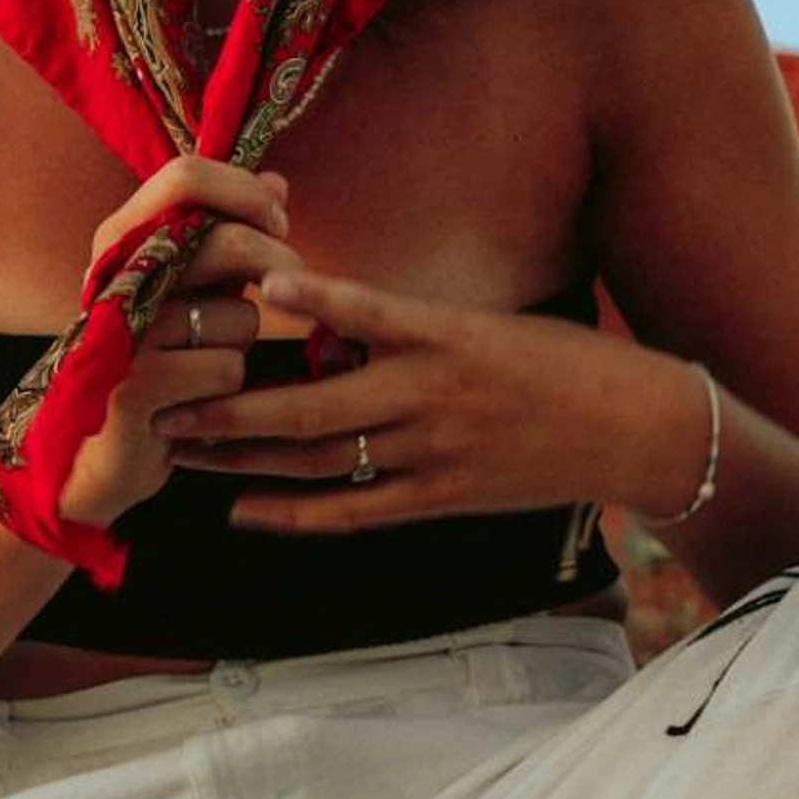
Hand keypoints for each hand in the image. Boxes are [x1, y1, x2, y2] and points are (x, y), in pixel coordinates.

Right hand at [58, 158, 301, 527]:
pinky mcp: (135, 387)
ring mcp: (121, 331)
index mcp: (121, 237)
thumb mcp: (191, 282)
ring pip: (239, 317)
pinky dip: (227, 386)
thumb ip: (230, 230)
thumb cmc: (158, 353)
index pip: (186, 177)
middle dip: (278, 262)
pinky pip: (226, 369)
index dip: (245, 192)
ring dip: (242, 343)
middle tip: (288, 286)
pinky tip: (197, 397)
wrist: (99, 445)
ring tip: (206, 360)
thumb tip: (277, 183)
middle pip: (226, 240)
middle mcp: (114, 275)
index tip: (277, 221)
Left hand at [161, 263, 696, 533]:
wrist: (633, 429)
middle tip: (165, 399)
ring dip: (244, 460)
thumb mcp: (484, 323)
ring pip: (321, 463)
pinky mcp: (440, 498)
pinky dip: (296, 513)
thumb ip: (403, 326)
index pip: (363, 309)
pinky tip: (244, 510)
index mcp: (445, 336)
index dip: (307, 299)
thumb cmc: (557, 361)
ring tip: (182, 450)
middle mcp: (432, 396)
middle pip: (313, 408)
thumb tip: (319, 318)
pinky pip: (355, 512)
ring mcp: (434, 455)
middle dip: (231, 406)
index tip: (250, 285)